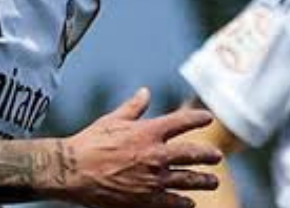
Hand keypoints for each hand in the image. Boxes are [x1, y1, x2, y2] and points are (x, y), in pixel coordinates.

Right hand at [59, 87, 222, 207]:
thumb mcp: (112, 120)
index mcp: (148, 132)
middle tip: (217, 156)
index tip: (208, 118)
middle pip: (193, 154)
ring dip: (204, 181)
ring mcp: (154, 179)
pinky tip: (189, 202)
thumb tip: (146, 92)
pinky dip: (184, 202)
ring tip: (212, 181)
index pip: (182, 121)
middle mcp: (156, 155)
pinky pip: (173, 201)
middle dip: (209, 155)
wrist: (73, 171)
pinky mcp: (147, 199)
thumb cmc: (90, 142)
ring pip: (189, 180)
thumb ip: (133, 107)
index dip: (198, 118)